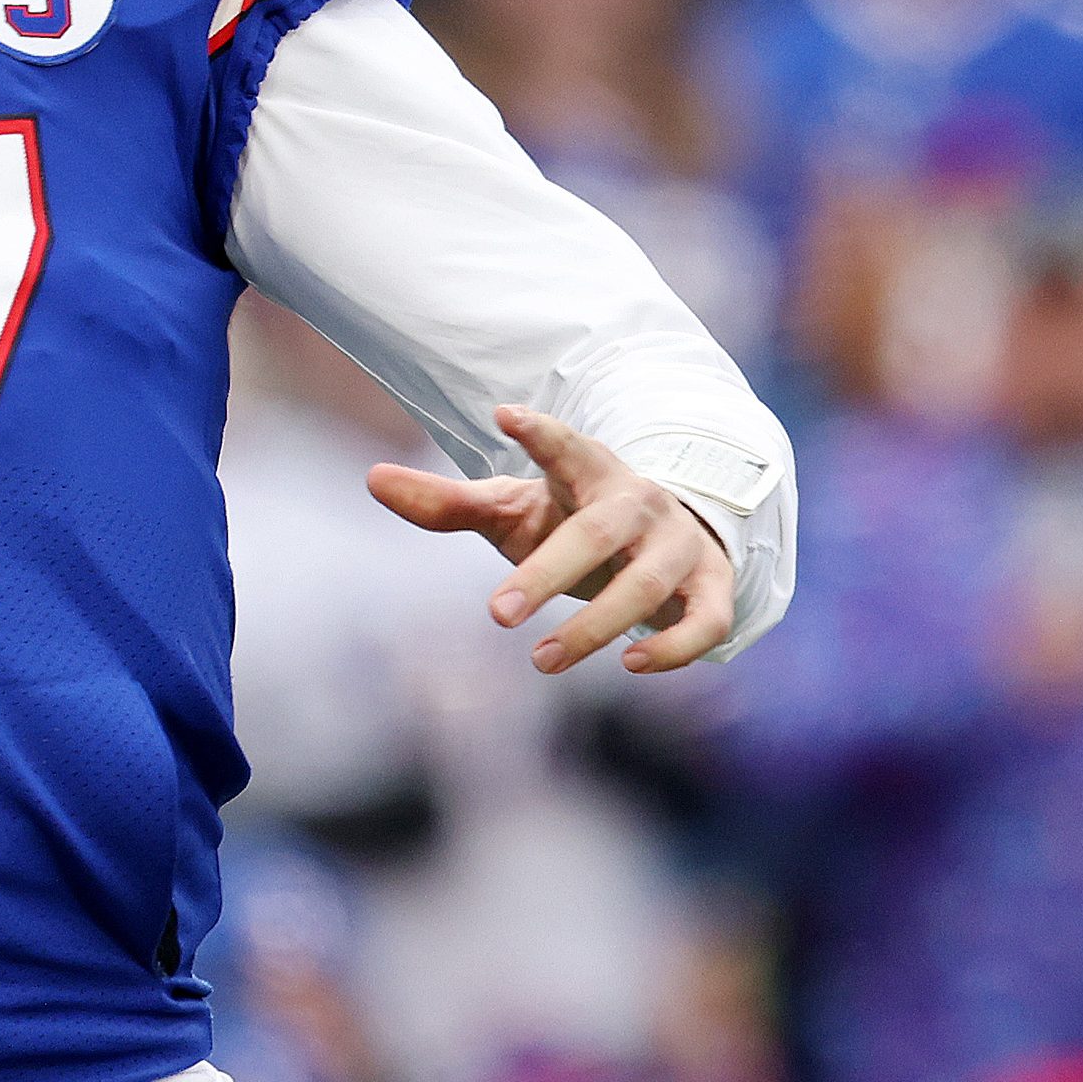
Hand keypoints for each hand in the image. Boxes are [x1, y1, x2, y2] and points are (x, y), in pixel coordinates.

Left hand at [366, 403, 734, 674]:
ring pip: (646, 584)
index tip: (504, 415)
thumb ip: (448, 502)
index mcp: (588, 471)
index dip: (539, 434)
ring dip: (595, 626)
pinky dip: (675, 647)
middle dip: (548, 573)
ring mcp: (681, 545)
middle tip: (496, 615)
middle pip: (598, 532)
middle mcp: (639, 504)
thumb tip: (371, 478)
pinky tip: (630, 666)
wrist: (664, 540)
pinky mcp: (712, 588)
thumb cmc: (572, 522)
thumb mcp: (513, 509)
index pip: (564, 446)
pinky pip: (705, 622)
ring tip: (541, 660)